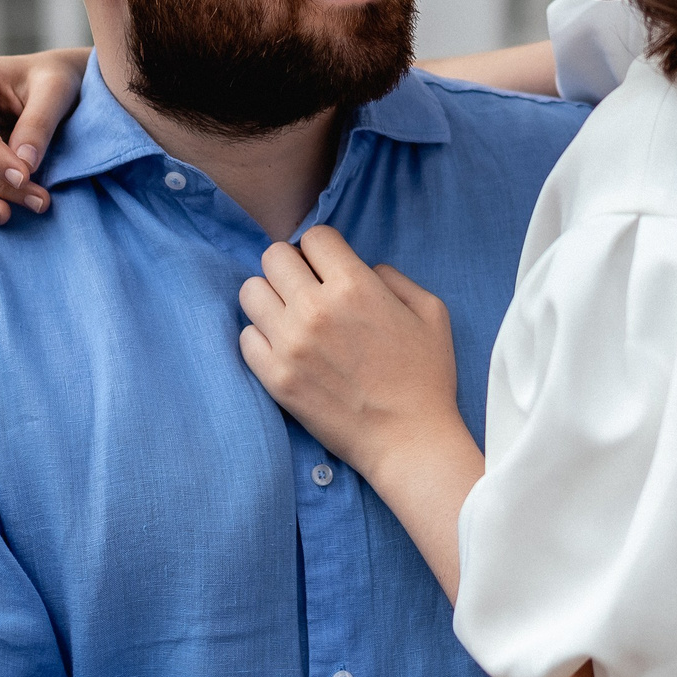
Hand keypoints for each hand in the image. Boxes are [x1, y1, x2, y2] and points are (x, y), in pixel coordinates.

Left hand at [238, 228, 461, 476]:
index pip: (314, 237)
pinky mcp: (276, 378)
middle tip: (307, 290)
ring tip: (290, 318)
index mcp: (356, 285)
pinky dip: (262, 339)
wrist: (410, 440)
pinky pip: (245, 338)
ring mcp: (291, 344)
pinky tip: (285, 350)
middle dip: (292, 268)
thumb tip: (363, 268)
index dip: (323, 250)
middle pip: (274, 257)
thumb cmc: (426, 376)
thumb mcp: (430, 311)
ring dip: (270, 299)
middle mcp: (316, 308)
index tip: (329, 269)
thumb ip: (394, 277)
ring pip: (250, 292)